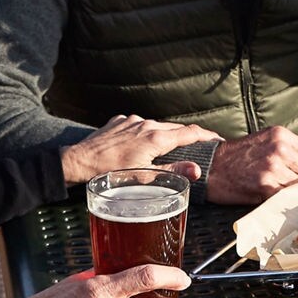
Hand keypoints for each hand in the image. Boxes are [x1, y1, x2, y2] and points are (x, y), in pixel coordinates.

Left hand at [59, 113, 220, 185]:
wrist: (80, 161)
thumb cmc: (112, 173)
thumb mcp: (145, 177)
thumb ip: (173, 173)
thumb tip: (197, 170)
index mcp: (156, 138)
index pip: (189, 133)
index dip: (207, 136)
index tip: (217, 139)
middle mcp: (146, 124)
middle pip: (174, 128)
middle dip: (187, 137)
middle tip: (198, 146)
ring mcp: (132, 121)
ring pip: (156, 126)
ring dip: (164, 136)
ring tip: (167, 150)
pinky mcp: (120, 121)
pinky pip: (139, 125)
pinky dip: (145, 133)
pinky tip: (139, 146)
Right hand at [206, 126, 297, 205]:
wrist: (211, 167)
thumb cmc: (237, 156)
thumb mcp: (264, 140)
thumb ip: (287, 149)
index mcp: (280, 134)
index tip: (296, 170)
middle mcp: (279, 148)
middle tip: (284, 181)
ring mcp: (272, 167)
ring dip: (288, 190)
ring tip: (272, 186)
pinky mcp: (265, 186)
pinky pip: (284, 196)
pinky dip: (278, 198)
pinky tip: (265, 192)